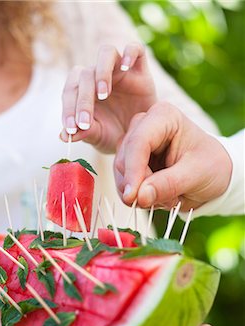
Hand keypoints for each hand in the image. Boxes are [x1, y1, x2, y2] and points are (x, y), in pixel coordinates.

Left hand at [60, 43, 156, 152]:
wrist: (141, 134)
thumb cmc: (114, 133)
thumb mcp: (99, 136)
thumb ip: (83, 133)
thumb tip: (62, 136)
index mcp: (83, 90)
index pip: (70, 91)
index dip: (68, 109)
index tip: (70, 129)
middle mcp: (98, 75)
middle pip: (86, 74)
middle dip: (83, 100)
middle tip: (85, 123)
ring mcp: (119, 69)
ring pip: (106, 53)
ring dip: (102, 71)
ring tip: (104, 94)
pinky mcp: (139, 68)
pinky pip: (135, 48)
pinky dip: (130, 53)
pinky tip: (126, 68)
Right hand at [114, 102, 232, 210]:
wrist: (213, 174)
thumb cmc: (211, 167)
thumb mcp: (196, 175)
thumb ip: (168, 184)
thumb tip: (140, 196)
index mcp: (163, 117)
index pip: (139, 142)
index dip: (133, 171)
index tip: (132, 197)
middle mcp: (143, 126)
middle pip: (124, 159)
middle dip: (139, 186)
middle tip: (168, 201)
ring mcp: (133, 144)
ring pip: (120, 173)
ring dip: (140, 194)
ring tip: (169, 198)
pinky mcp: (130, 162)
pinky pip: (123, 184)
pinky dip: (138, 197)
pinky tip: (160, 198)